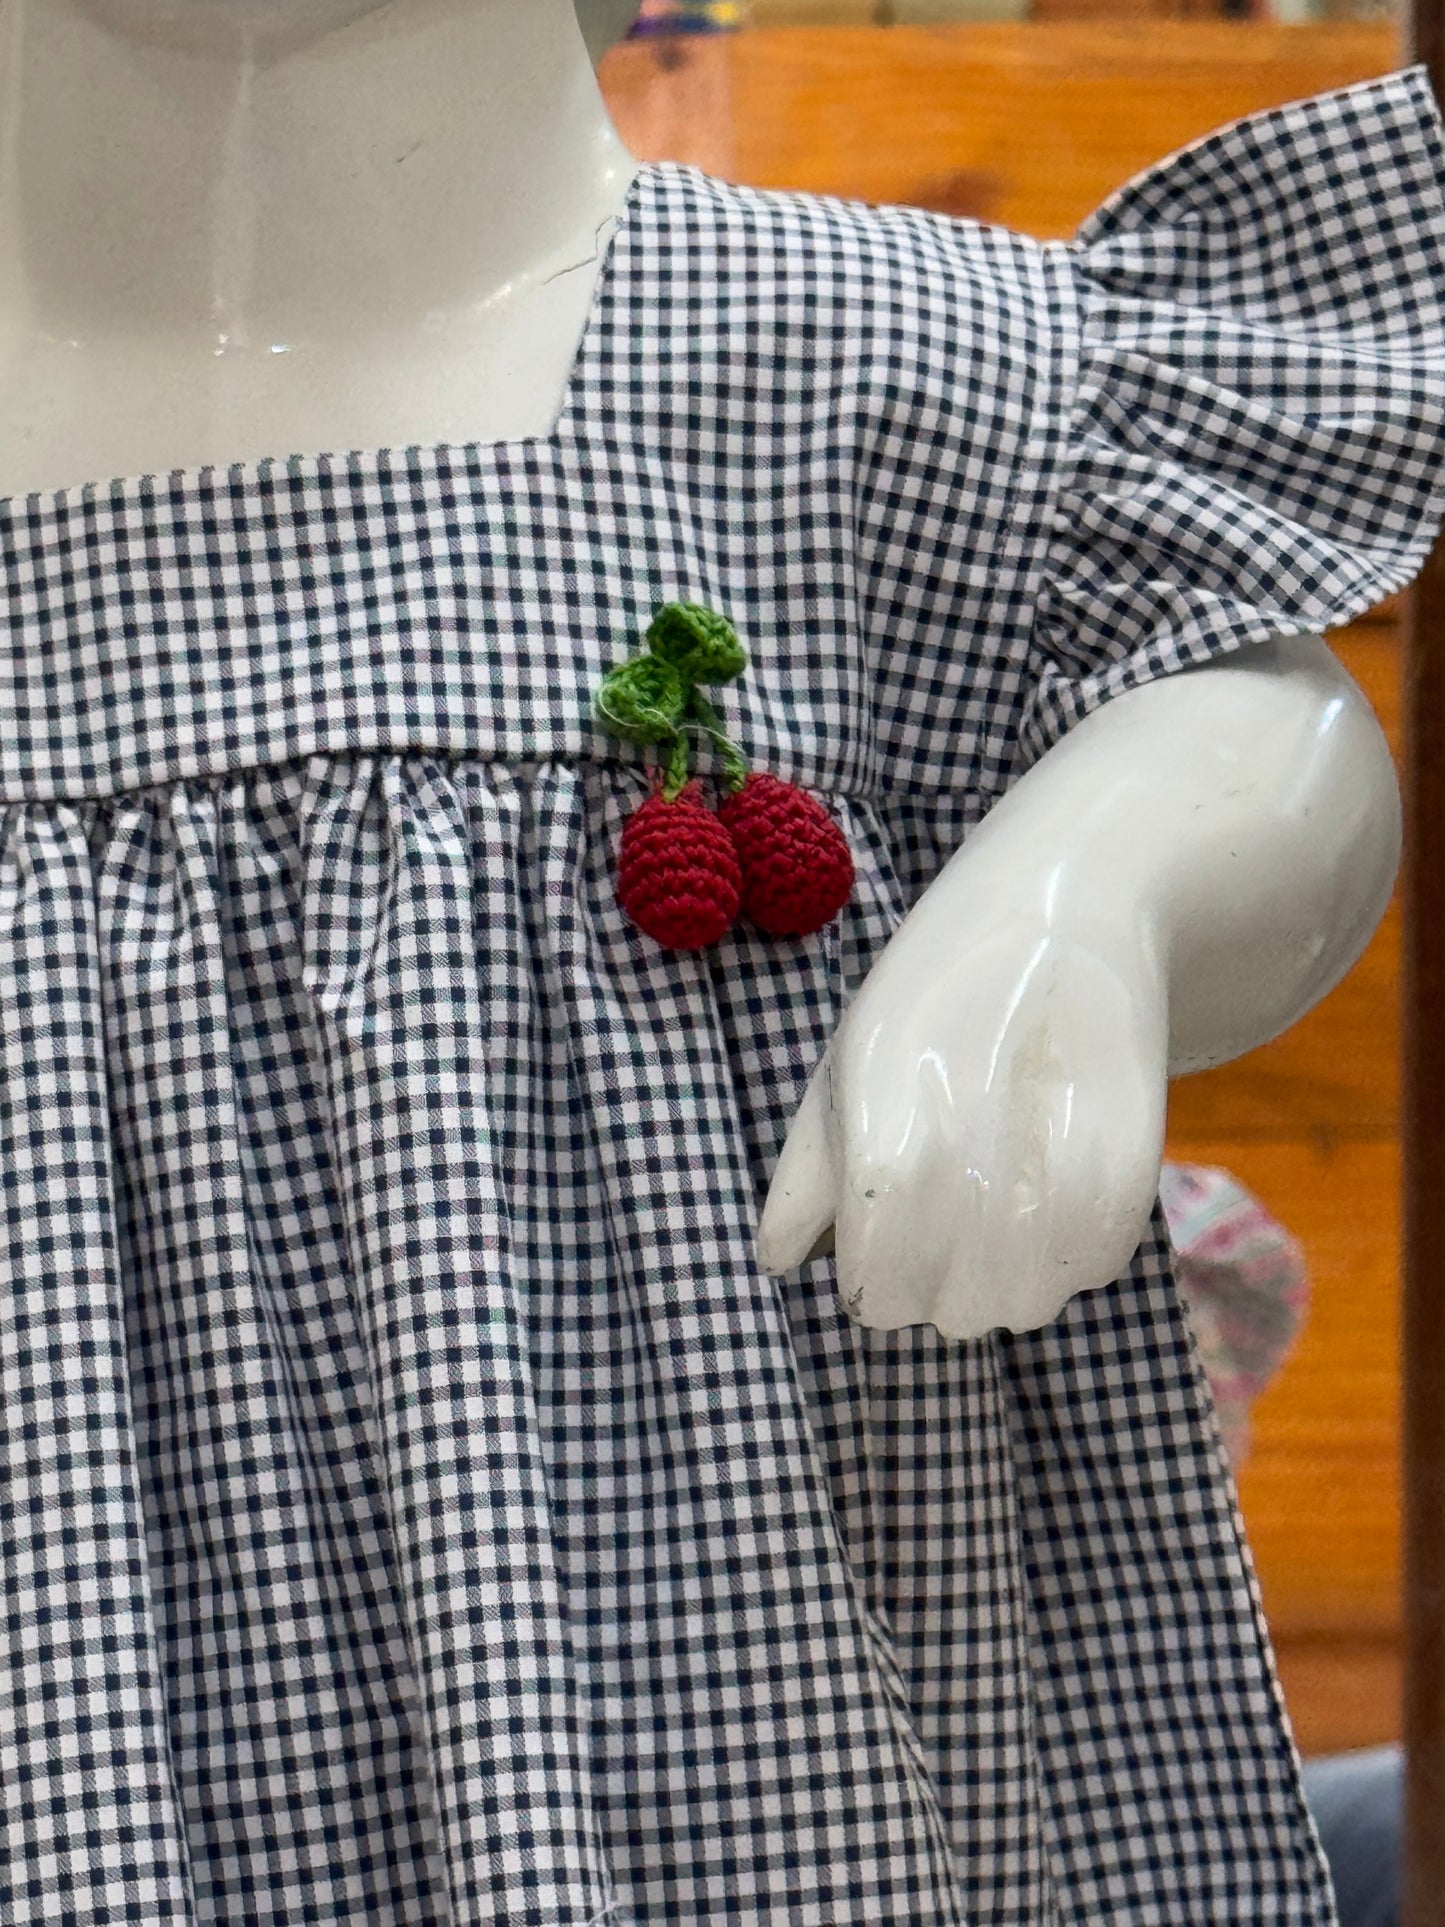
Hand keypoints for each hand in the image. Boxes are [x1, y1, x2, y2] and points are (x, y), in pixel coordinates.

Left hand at [755, 909, 1168, 1340]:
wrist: (1066, 915)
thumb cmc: (932, 1003)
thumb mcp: (847, 1063)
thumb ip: (805, 1174)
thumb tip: (776, 1262)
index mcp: (882, 1135)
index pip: (875, 1287)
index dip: (870, 1284)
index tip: (876, 1254)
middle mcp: (969, 1155)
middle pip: (946, 1310)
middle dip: (932, 1286)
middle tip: (938, 1223)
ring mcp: (1054, 1164)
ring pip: (1025, 1306)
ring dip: (1006, 1278)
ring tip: (997, 1200)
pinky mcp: (1133, 1163)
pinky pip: (1095, 1267)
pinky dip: (1073, 1250)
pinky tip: (1052, 1185)